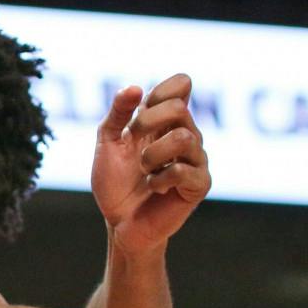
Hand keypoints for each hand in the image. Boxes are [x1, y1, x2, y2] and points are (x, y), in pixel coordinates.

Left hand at [92, 74, 210, 254]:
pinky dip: (161, 178)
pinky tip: (155, 186)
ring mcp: (195, 160)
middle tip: (132, 139)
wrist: (119, 222)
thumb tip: (135, 87)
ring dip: (152, 154)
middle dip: (147, 121)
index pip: (180, 86)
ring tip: (144, 170)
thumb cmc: (115, 182)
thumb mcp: (107, 143)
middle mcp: (185, 135)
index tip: (139, 112)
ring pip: (183, 138)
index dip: (161, 90)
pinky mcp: (199, 185)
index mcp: (164, 121)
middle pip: (180, 108)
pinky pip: (185, 171)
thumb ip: (118, 114)